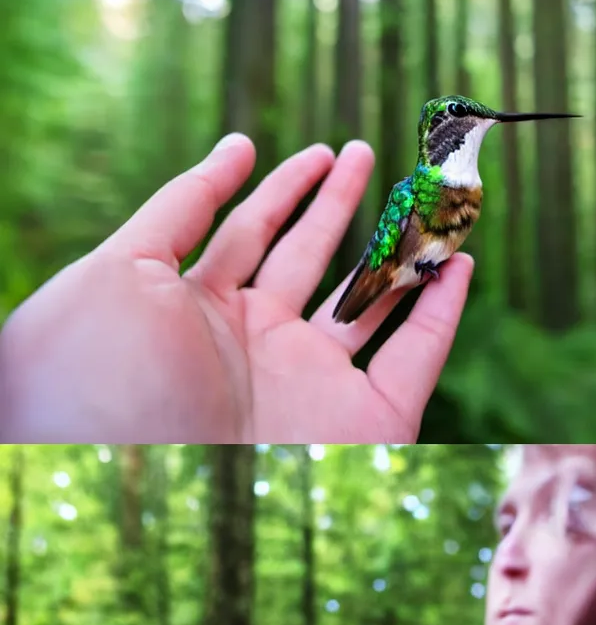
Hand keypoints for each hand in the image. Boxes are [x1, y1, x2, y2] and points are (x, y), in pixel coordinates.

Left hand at [0, 134, 468, 442]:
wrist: (141, 476)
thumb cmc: (108, 373)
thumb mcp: (120, 268)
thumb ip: (179, 207)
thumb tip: (237, 148)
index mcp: (195, 310)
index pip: (246, 233)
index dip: (279, 187)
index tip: (312, 150)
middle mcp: (256, 344)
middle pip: (308, 258)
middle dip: (337, 203)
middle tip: (366, 153)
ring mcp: (312, 381)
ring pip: (368, 302)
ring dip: (399, 251)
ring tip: (422, 199)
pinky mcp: (367, 421)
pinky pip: (418, 358)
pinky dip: (445, 313)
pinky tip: (459, 266)